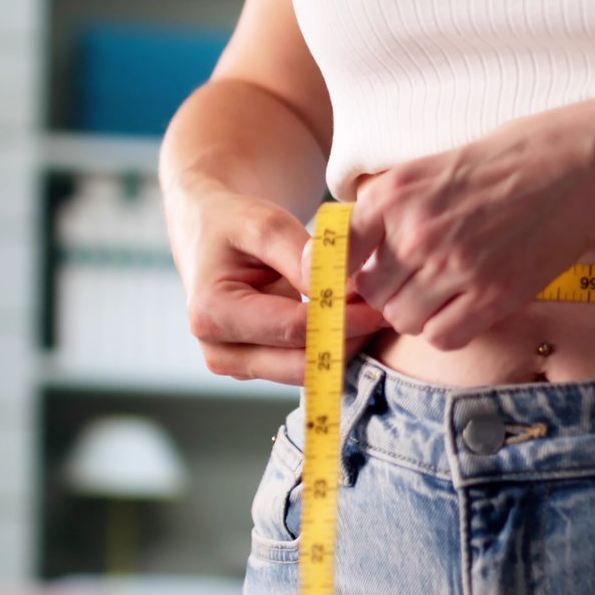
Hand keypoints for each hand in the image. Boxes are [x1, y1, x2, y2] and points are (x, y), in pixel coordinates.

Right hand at [176, 190, 388, 385]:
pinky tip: (352, 320)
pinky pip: (302, 366)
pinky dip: (330, 347)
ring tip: (373, 313)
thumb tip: (345, 293)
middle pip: (301, 363)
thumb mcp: (265, 224)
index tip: (380, 306)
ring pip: (305, 372)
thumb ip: (304, 257)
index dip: (341, 321)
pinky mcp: (254, 367)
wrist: (208, 232)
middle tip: (386, 312)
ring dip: (343, 346)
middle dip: (347, 339)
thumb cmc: (234, 222)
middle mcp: (218, 350)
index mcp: (211, 313)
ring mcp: (236, 365)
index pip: (292, 330)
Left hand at [342, 99, 594, 350]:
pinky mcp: (492, 295)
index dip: (344, 270)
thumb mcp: (433, 166)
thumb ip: (391, 208)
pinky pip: (443, 337)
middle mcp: (416, 232)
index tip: (356, 275)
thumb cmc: (510, 160)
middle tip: (414, 277)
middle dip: (387, 290)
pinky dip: (447, 329)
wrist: (579, 165)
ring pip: (403, 319)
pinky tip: (464, 306)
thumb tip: (356, 254)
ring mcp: (454, 266)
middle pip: (371, 292)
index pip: (339, 252)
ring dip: (417, 311)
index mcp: (394, 194)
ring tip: (444, 289)